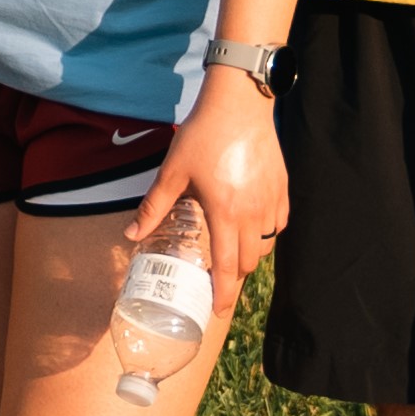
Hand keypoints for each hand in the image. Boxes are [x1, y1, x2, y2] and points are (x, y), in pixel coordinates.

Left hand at [141, 69, 287, 298]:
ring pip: (266, 245)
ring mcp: (271, 201)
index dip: (223, 294)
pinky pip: (279, 224)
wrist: (238, 104)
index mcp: (225, 214)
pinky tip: (253, 226)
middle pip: (248, 262)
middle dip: (234, 277)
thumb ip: (154, 207)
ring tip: (233, 253)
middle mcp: (253, 214)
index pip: (226, 268)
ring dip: (250, 255)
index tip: (218, 311)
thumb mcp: (173, 172)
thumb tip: (131, 236)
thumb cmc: (203, 136)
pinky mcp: (282, 188)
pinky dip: (267, 233)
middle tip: (218, 279)